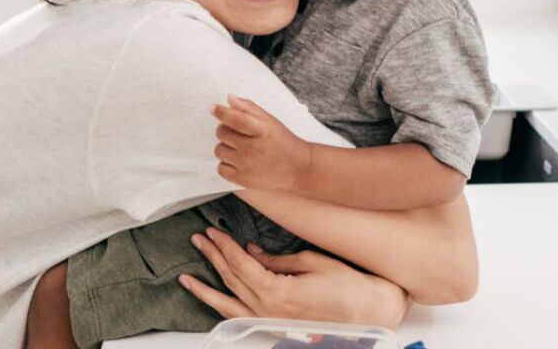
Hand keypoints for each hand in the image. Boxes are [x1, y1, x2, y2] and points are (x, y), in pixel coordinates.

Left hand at [178, 227, 409, 327]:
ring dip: (207, 286)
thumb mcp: (311, 261)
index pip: (241, 265)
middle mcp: (269, 309)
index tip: (213, 232)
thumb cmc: (346, 284)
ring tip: (187, 276)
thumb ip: (277, 260)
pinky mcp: (276, 325)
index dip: (225, 247)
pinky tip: (208, 301)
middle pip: (232, 279)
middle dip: (214, 257)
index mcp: (277, 292)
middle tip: (199, 239)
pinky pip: (240, 317)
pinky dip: (221, 309)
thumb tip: (251, 252)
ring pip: (229, 302)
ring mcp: (271, 320)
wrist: (369, 311)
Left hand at [213, 95, 312, 190]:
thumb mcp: (270, 121)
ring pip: (219, 150)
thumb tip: (229, 99)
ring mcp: (247, 165)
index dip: (221, 112)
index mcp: (262, 130)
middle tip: (235, 132)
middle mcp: (254, 148)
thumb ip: (249, 108)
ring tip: (240, 148)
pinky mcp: (243, 180)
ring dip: (225, 147)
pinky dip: (226, 163)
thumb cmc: (282, 141)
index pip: (236, 119)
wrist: (297, 168)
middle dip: (225, 130)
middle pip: (222, 133)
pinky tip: (238, 161)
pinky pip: (221, 168)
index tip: (213, 108)